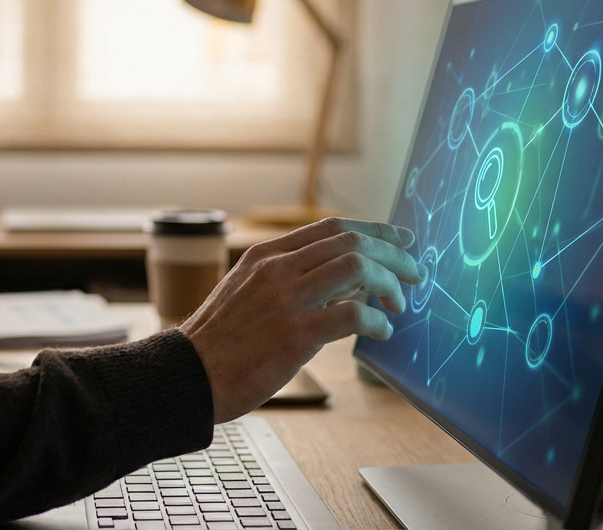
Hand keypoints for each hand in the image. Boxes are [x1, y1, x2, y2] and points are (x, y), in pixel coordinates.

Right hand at [179, 217, 420, 422]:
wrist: (188, 375)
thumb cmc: (220, 342)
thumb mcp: (247, 293)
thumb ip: (295, 282)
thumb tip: (352, 283)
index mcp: (265, 255)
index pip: (333, 227)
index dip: (375, 230)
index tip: (401, 238)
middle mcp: (277, 269)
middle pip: (352, 241)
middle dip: (394, 255)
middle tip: (414, 274)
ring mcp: (286, 299)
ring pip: (358, 268)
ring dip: (390, 284)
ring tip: (399, 304)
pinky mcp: (295, 335)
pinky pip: (354, 315)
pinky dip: (377, 321)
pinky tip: (380, 332)